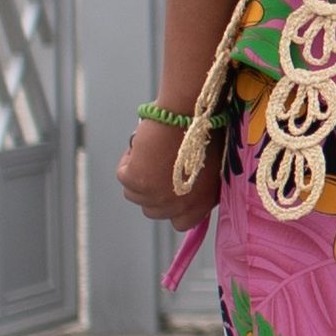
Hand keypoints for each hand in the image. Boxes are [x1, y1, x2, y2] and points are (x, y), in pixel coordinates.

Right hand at [116, 111, 220, 227]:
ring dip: (140, 175)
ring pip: (135, 194)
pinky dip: (129, 159)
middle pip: (154, 211)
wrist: (189, 112)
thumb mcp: (211, 164)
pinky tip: (144, 144)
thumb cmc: (204, 130)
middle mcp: (179, 205)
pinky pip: (124, 175)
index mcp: (202, 202)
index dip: (173, 207)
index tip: (170, 191)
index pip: (182, 223)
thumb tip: (185, 187)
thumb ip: (200, 184)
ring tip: (153, 150)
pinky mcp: (136, 182)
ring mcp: (156, 197)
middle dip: (153, 191)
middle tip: (157, 167)